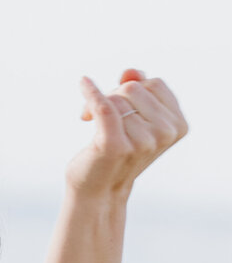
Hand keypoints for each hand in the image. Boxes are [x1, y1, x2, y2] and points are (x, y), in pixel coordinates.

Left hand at [73, 69, 186, 199]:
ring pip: (115, 100)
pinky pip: (102, 106)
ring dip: (98, 107)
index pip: (154, 83)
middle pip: (134, 88)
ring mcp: (142, 142)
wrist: (99, 190)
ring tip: (92, 125)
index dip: (133, 88)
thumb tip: (130, 72)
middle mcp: (165, 134)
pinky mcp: (115, 145)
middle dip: (114, 96)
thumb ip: (137, 89)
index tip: (119, 104)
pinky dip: (90, 93)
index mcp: (178, 125)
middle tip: (102, 115)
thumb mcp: (135, 118)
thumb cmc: (118, 151)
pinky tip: (83, 83)